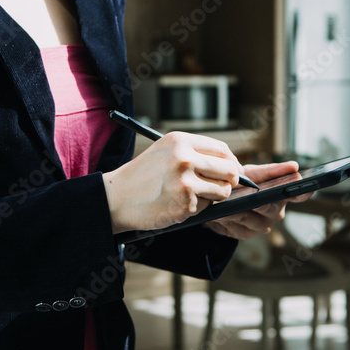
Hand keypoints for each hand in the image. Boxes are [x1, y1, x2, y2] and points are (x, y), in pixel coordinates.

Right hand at [102, 132, 242, 232]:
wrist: (117, 198)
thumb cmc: (143, 176)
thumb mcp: (165, 152)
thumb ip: (194, 152)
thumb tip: (230, 163)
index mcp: (180, 141)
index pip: (222, 149)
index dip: (231, 161)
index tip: (232, 170)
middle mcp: (184, 158)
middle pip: (229, 169)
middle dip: (230, 180)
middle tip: (222, 186)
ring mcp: (186, 182)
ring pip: (223, 190)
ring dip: (216, 196)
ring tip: (195, 195)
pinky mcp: (185, 204)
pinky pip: (207, 206)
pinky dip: (198, 208)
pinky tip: (179, 203)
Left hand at [203, 161, 310, 239]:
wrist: (220, 200)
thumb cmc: (242, 183)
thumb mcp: (254, 173)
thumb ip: (271, 171)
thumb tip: (295, 166)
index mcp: (282, 195)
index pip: (300, 195)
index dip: (304, 191)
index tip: (304, 183)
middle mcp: (276, 212)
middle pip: (269, 207)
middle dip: (258, 200)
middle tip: (250, 193)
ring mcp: (261, 226)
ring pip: (249, 218)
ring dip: (235, 210)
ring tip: (223, 202)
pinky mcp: (245, 234)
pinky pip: (236, 227)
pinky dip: (225, 219)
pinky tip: (217, 213)